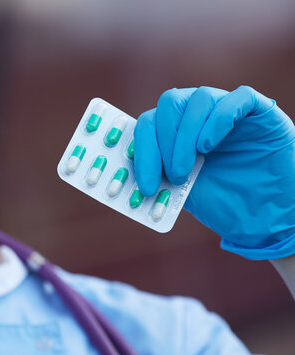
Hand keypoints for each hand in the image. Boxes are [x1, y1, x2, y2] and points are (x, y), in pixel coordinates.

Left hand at [133, 86, 294, 259]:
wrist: (266, 218)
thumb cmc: (223, 202)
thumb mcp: (180, 192)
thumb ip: (157, 178)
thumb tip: (125, 179)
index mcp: (177, 131)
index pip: (150, 123)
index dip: (143, 150)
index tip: (146, 183)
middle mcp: (201, 115)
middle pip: (169, 103)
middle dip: (164, 141)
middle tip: (171, 175)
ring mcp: (230, 110)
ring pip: (199, 98)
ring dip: (186, 134)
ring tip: (188, 169)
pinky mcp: (260, 111)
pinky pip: (240, 98)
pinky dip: (219, 119)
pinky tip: (208, 145)